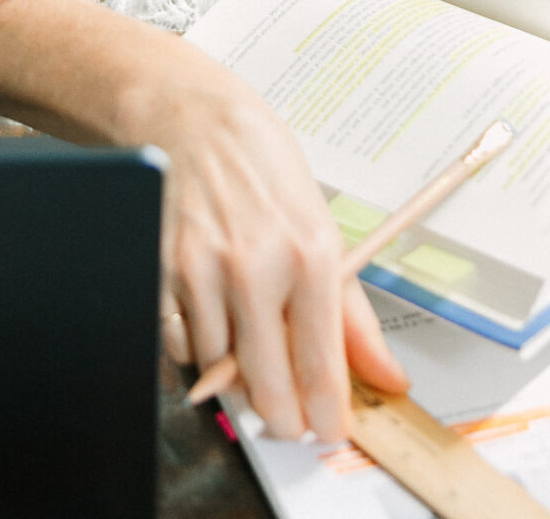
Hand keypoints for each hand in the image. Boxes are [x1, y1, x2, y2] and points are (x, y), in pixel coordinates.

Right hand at [0, 0, 405, 440]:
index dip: (325, 415)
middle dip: (280, 414)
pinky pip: (179, 346)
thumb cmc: (263, 168)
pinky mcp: (162, 271)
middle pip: (268, 386)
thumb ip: (353, 314)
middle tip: (287, 415)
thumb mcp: (323, 227)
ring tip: (245, 333)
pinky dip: (194, 345)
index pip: (322, 367)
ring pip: (219, 371)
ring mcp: (204, 270)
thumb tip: (386, 375)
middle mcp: (258, 265)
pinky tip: (208, 312)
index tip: (328, 431)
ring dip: (234, 371)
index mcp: (310, 254)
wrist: (194, 119)